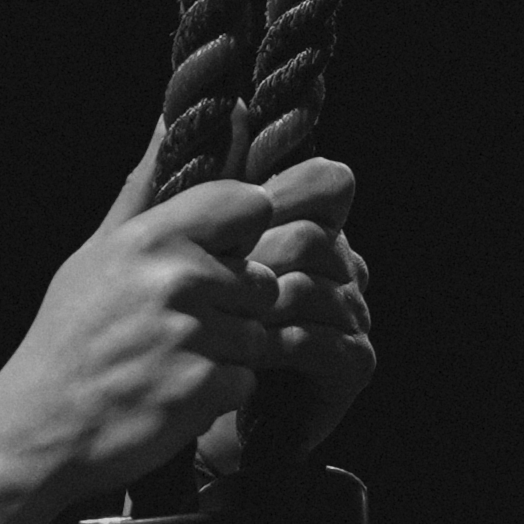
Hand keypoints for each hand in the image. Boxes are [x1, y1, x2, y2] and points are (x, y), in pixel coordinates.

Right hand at [0, 129, 285, 504]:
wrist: (35, 430)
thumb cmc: (69, 339)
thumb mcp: (96, 255)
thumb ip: (144, 187)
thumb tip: (170, 111)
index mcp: (151, 237)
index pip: (251, 205)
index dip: (238, 238)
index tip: (205, 264)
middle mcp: (175, 278)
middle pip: (260, 279)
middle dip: (230, 309)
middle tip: (170, 333)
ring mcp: (191, 335)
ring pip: (258, 334)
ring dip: (224, 355)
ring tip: (165, 366)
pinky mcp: (203, 388)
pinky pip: (247, 382)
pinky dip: (216, 395)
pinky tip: (168, 396)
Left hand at [197, 154, 374, 470]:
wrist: (185, 415)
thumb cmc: (177, 328)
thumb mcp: (171, 252)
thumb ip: (191, 185)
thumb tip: (220, 108)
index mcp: (306, 226)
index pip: (325, 182)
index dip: (282, 193)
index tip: (231, 218)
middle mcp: (339, 264)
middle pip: (317, 232)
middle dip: (260, 254)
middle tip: (215, 279)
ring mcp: (351, 313)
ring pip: (319, 284)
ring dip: (263, 302)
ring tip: (222, 320)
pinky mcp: (353, 364)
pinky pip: (327, 339)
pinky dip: (283, 345)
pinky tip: (250, 356)